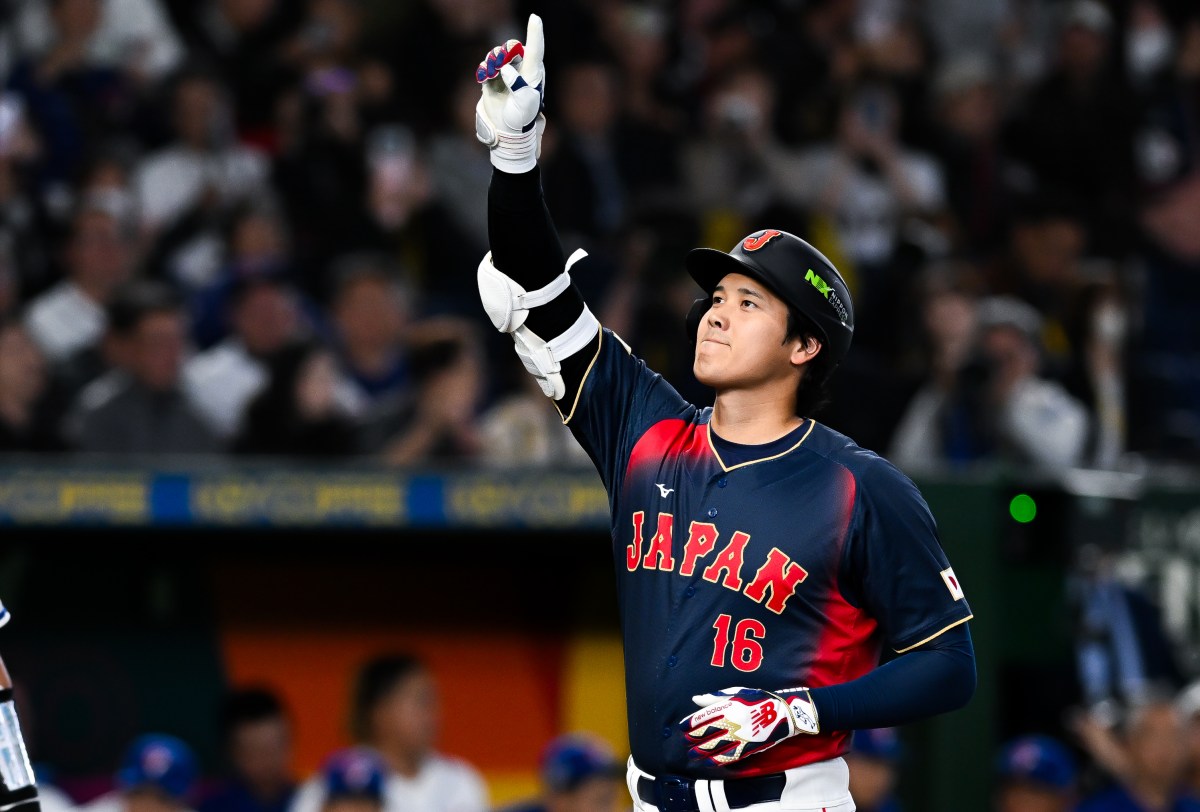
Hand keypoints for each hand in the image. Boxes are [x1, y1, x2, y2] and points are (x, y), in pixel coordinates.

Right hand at [474, 14, 545, 172]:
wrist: (507, 133)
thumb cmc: (521, 120)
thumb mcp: (525, 104)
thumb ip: (518, 84)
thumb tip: (506, 69)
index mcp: (533, 74)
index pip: (535, 50)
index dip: (535, 33)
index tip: (535, 17)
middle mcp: (520, 71)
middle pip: (513, 47)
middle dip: (507, 49)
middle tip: (502, 60)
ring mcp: (505, 75)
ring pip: (498, 54)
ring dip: (493, 58)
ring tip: (492, 71)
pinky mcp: (491, 81)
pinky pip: (486, 66)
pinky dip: (484, 68)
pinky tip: (485, 76)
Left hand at [679, 686, 817, 766]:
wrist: (784, 713)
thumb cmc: (759, 699)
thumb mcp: (737, 692)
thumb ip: (715, 697)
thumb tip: (695, 699)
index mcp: (728, 706)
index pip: (702, 717)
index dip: (689, 724)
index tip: (682, 728)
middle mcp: (731, 721)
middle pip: (706, 733)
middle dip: (692, 739)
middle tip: (684, 742)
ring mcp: (740, 736)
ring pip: (715, 746)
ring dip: (701, 752)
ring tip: (692, 755)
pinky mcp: (748, 747)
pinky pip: (729, 756)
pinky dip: (717, 760)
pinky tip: (708, 762)